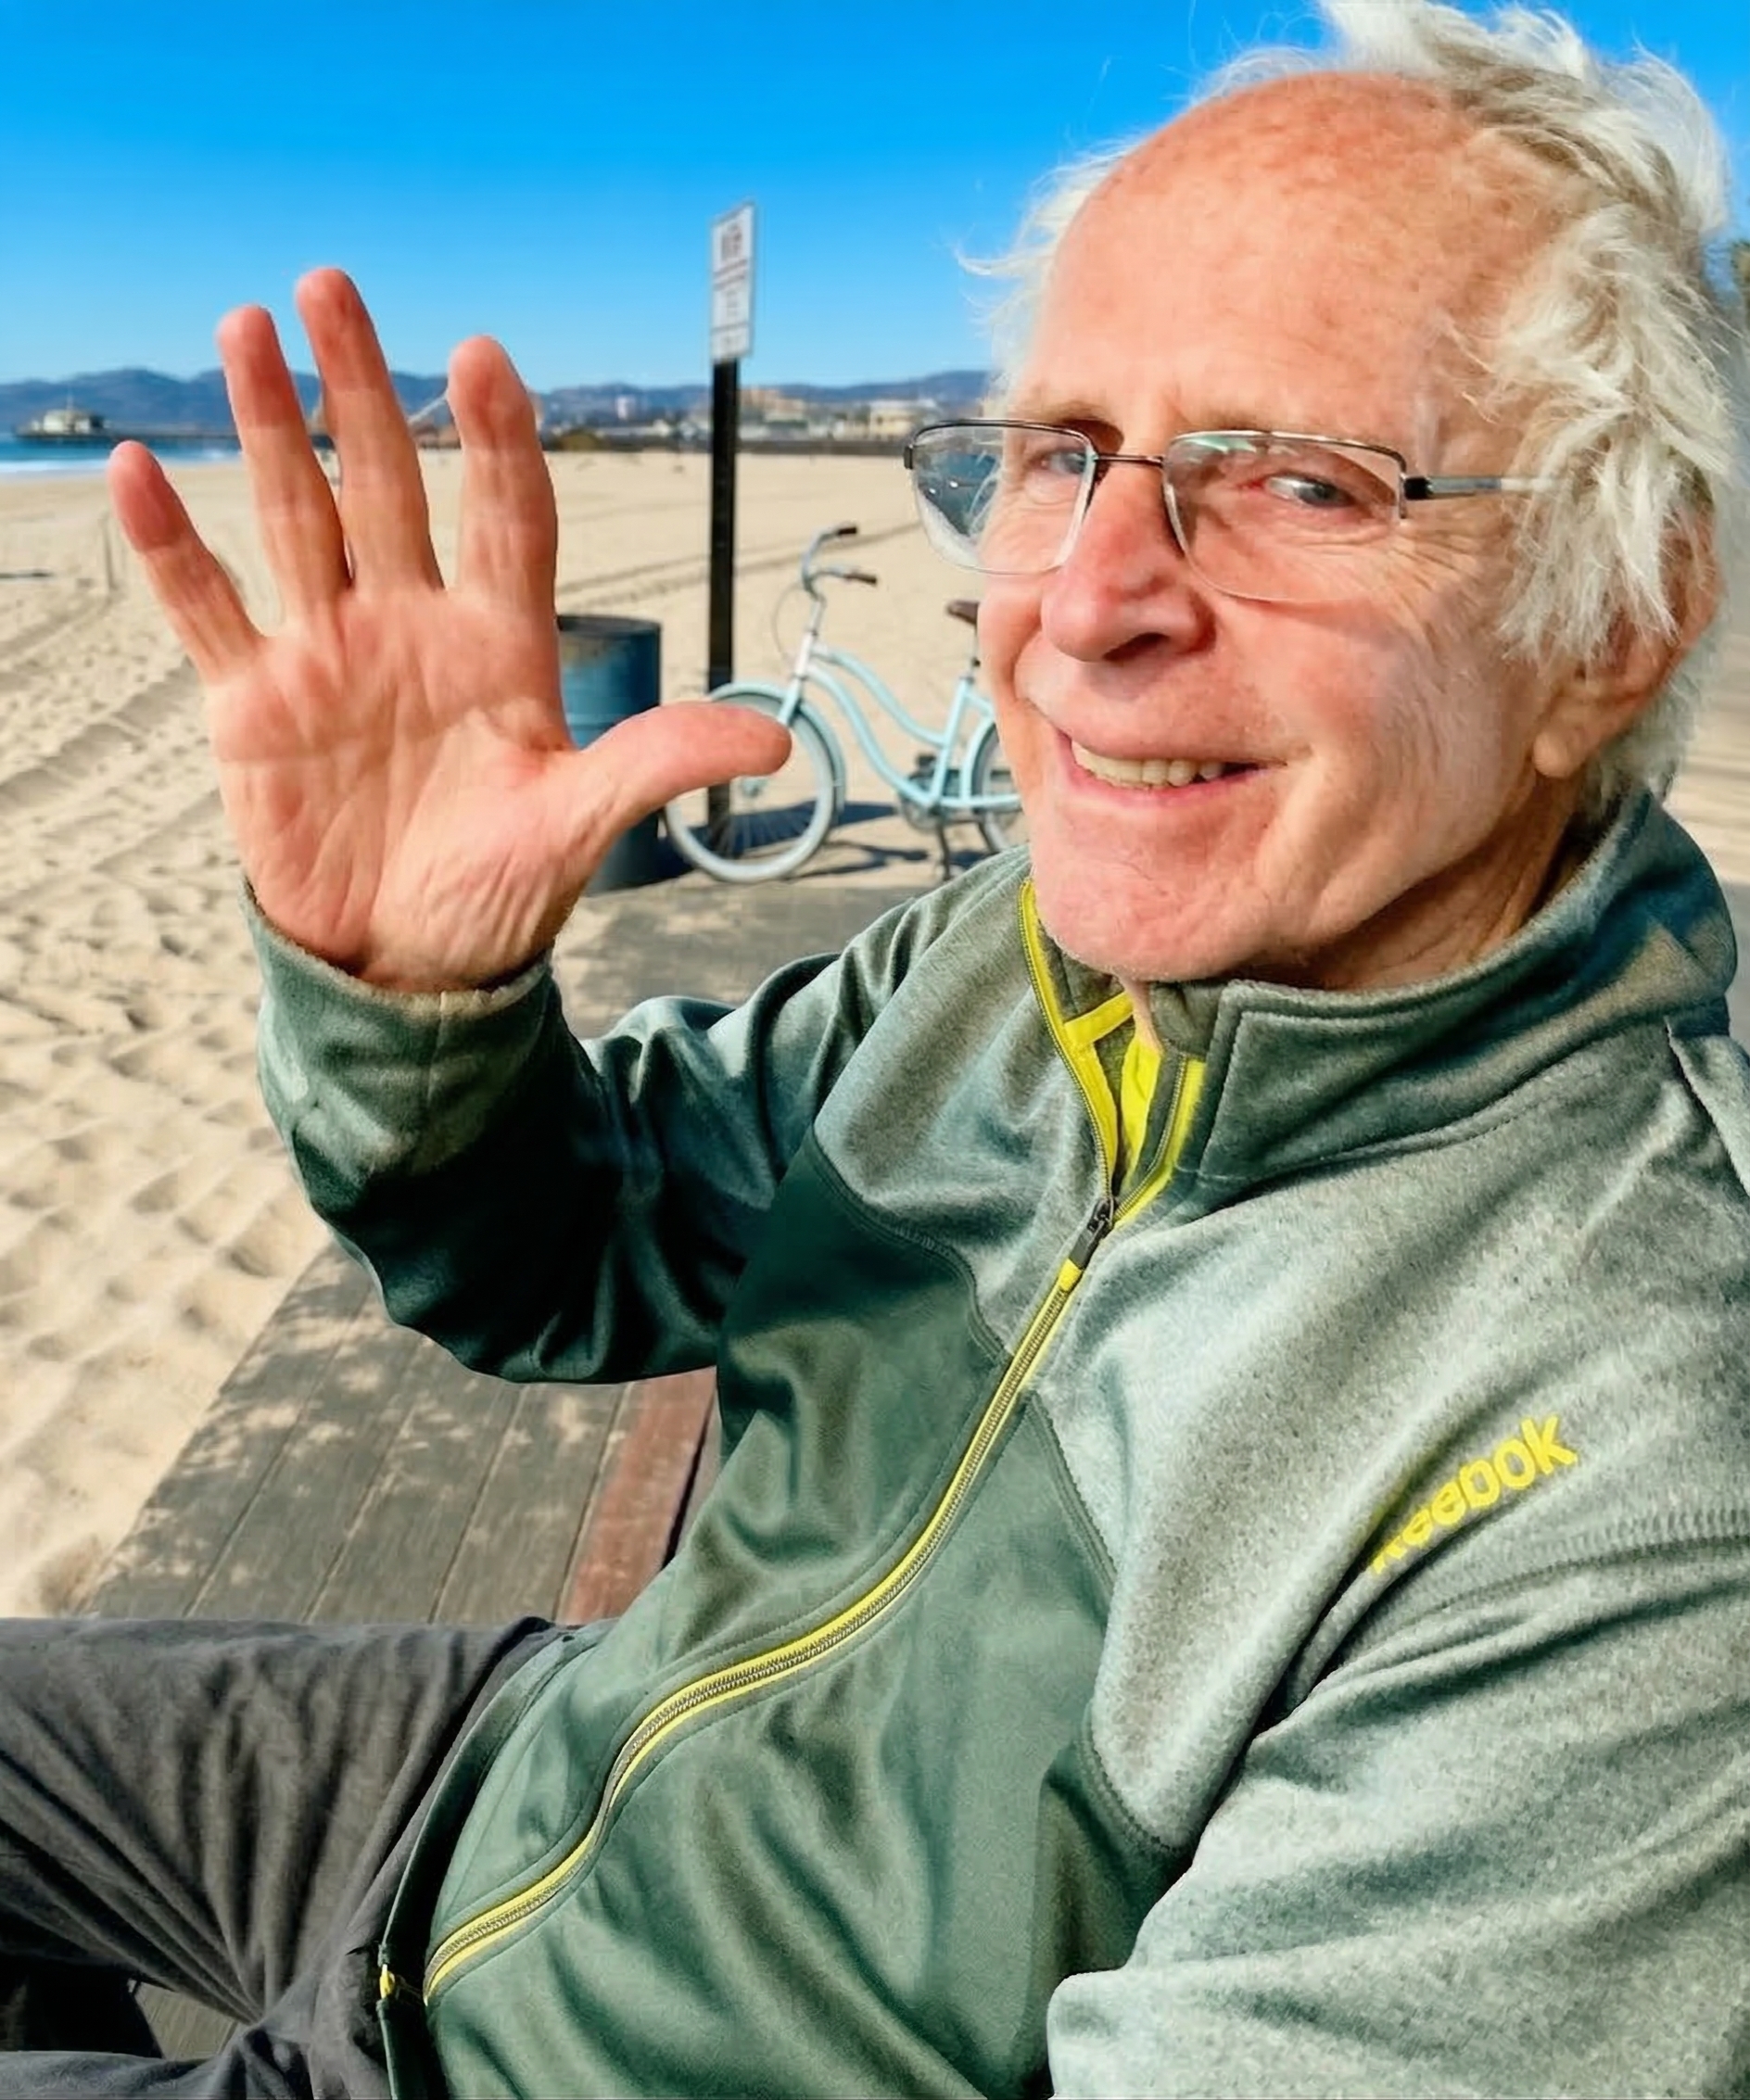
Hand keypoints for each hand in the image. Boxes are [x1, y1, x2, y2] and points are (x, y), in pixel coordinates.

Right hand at [107, 268, 787, 990]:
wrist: (406, 968)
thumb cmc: (498, 898)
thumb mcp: (578, 828)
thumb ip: (657, 766)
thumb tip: (778, 744)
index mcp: (502, 644)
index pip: (508, 516)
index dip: (497, 439)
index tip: (482, 358)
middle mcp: (414, 625)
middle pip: (386, 482)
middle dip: (360, 389)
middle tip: (332, 288)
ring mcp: (329, 653)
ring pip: (296, 515)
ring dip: (268, 427)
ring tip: (244, 328)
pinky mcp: (254, 699)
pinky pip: (208, 606)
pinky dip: (174, 546)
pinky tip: (140, 472)